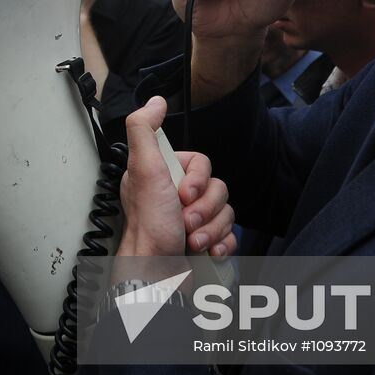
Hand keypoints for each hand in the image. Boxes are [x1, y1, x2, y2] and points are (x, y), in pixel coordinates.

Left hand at [118, 97, 236, 257]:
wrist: (158, 274)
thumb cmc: (149, 227)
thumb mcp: (143, 169)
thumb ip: (144, 129)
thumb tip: (155, 101)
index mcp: (163, 176)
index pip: (202, 163)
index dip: (198, 180)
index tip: (182, 195)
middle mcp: (177, 196)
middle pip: (219, 188)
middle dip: (205, 209)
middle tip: (184, 221)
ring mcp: (194, 221)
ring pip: (227, 212)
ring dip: (212, 229)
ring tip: (191, 240)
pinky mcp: (206, 243)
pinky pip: (231, 236)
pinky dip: (222, 245)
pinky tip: (207, 251)